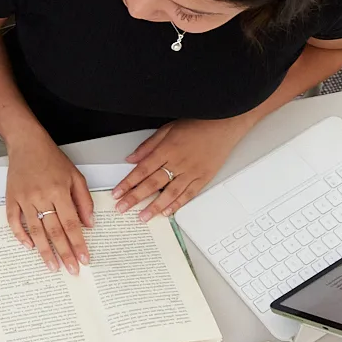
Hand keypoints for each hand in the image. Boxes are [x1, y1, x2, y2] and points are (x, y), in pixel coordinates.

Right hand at [5, 134, 93, 273]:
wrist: (27, 144)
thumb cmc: (53, 159)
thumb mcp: (76, 176)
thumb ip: (84, 201)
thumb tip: (88, 225)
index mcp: (60, 191)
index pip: (71, 224)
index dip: (78, 244)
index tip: (84, 259)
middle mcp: (42, 196)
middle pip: (54, 231)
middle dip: (64, 253)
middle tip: (71, 270)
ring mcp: (24, 198)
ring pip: (35, 230)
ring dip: (44, 251)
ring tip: (52, 266)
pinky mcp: (11, 198)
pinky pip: (14, 221)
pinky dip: (20, 235)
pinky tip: (29, 247)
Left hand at [113, 115, 254, 219]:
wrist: (224, 125)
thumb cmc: (196, 125)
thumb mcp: (167, 129)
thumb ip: (148, 146)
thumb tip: (131, 159)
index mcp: (166, 150)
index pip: (142, 170)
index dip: (128, 183)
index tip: (117, 193)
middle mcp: (178, 162)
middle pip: (153, 183)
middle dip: (135, 198)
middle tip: (123, 208)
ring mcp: (192, 172)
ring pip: (170, 193)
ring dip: (155, 206)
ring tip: (143, 217)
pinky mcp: (203, 177)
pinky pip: (188, 194)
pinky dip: (177, 204)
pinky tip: (167, 212)